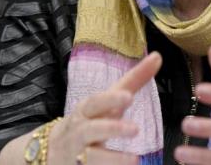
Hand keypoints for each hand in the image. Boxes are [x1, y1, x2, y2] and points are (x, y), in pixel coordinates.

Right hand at [47, 52, 161, 164]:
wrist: (52, 151)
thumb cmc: (91, 120)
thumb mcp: (108, 101)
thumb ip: (133, 81)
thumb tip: (158, 56)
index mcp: (86, 111)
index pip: (96, 102)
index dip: (110, 99)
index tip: (129, 97)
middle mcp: (79, 131)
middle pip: (91, 130)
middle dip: (112, 129)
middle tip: (136, 129)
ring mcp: (76, 154)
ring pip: (90, 157)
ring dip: (112, 159)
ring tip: (135, 160)